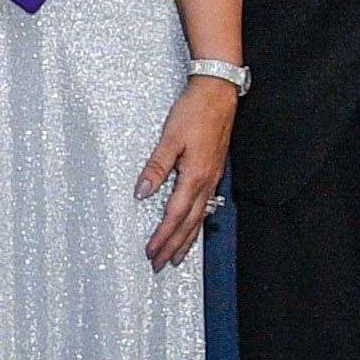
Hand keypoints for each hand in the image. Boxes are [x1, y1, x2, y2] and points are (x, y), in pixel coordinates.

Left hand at [135, 71, 234, 265]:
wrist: (218, 94)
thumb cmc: (194, 112)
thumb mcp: (170, 138)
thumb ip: (155, 168)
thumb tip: (141, 193)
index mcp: (195, 176)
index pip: (175, 216)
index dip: (162, 236)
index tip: (150, 252)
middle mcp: (207, 182)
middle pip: (189, 224)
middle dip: (174, 246)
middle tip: (161, 265)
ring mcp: (213, 178)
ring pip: (199, 218)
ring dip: (187, 239)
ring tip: (178, 257)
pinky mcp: (214, 172)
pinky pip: (205, 206)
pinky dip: (196, 223)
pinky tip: (192, 227)